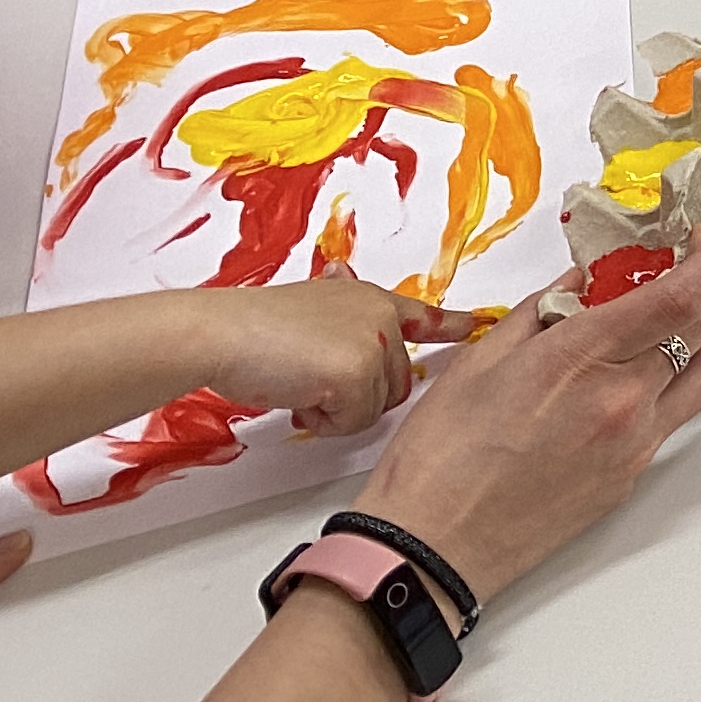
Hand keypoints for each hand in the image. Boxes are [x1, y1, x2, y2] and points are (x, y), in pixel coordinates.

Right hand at [197, 275, 471, 440]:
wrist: (224, 333)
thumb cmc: (253, 327)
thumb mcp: (310, 307)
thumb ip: (339, 312)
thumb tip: (342, 279)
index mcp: (371, 302)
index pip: (422, 316)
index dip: (451, 326)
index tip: (476, 326)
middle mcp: (382, 319)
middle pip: (396, 383)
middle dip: (356, 397)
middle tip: (314, 384)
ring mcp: (375, 346)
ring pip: (375, 407)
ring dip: (336, 410)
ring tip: (301, 384)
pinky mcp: (358, 376)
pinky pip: (354, 422)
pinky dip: (324, 421)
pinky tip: (300, 397)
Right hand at [359, 205, 700, 606]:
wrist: (433, 548)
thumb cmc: (440, 458)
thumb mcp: (482, 360)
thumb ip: (543, 311)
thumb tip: (585, 281)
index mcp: (581, 359)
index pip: (683, 293)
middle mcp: (622, 399)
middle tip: (690, 250)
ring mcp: (635, 442)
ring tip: (683, 303)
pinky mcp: (632, 474)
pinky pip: (675, 411)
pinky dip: (674, 375)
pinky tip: (643, 365)